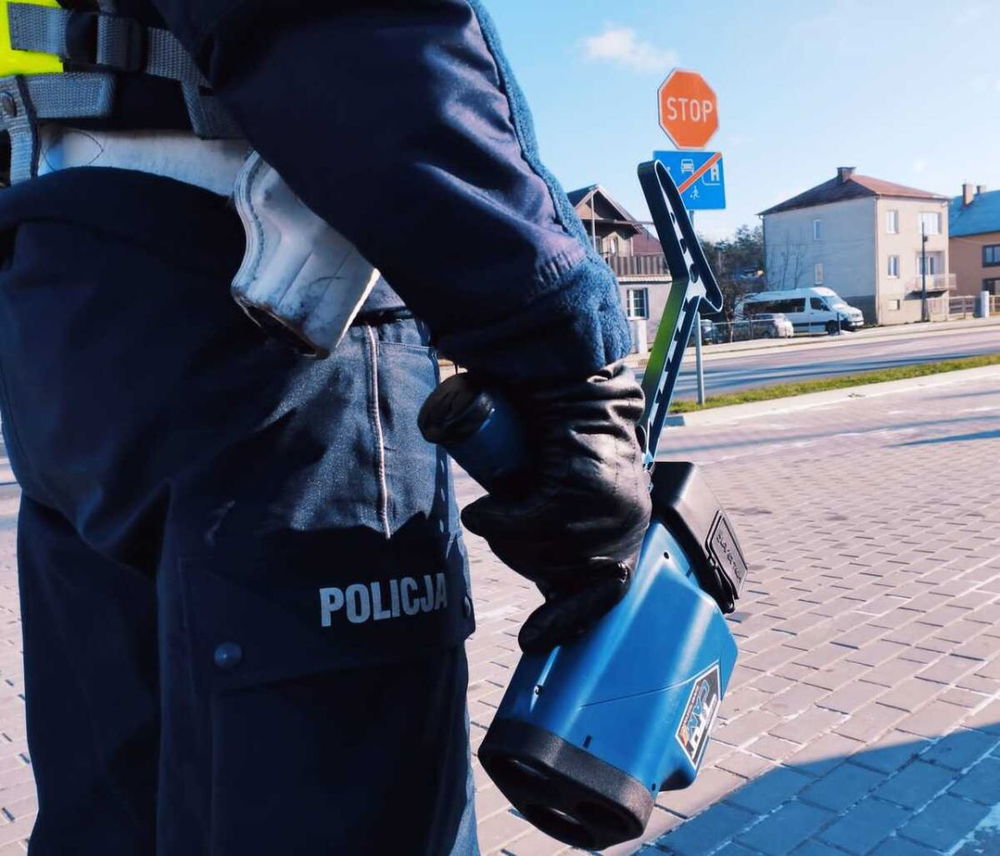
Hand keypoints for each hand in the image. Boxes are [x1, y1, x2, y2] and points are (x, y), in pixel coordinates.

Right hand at [461, 361, 650, 652]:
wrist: (578, 386)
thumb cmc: (573, 438)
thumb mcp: (581, 493)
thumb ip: (573, 529)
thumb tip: (546, 579)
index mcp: (630, 533)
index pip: (605, 594)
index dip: (566, 620)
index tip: (532, 643)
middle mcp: (625, 527)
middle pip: (555, 572)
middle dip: (521, 556)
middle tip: (503, 523)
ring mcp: (603, 509)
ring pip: (536, 549)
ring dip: (504, 538)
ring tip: (494, 510)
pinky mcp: (578, 488)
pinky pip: (524, 524)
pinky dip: (495, 522)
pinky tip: (483, 511)